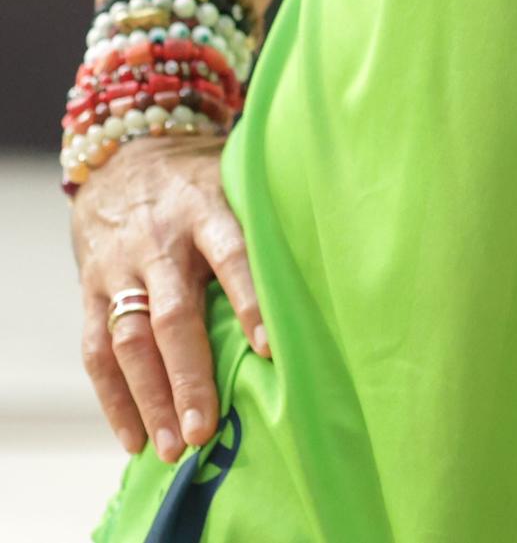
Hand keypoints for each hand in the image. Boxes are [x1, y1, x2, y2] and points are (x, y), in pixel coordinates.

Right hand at [69, 131, 270, 462]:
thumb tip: (342, 257)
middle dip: (190, 375)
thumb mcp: (238, 179)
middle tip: (206, 427)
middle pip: (174, 315)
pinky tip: (134, 437)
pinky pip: (96, 350)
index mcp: (207, 210)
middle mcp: (160, 242)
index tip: (269, 350)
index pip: (233, 257)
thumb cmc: (203, 178)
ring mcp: (121, 268)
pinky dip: (113, 397)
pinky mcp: (91, 288)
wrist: (126, 154)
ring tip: (174, 446)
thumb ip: (271, 218)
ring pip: (129, 340)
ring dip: (151, 397)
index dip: (252, 302)